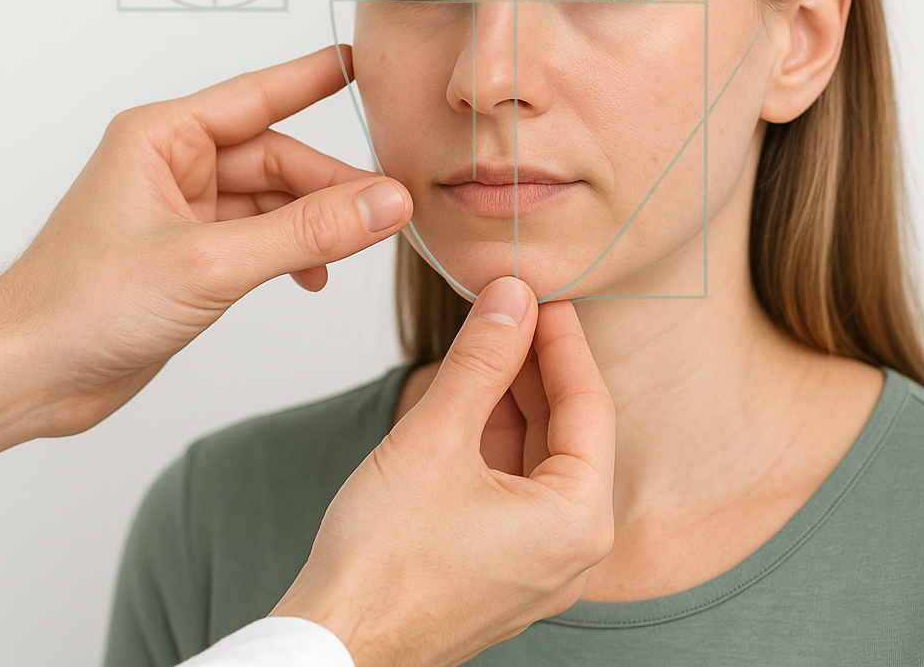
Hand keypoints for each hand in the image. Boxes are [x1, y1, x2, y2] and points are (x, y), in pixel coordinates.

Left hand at [0, 44, 411, 494]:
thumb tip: (381, 204)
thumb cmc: (79, 304)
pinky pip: (259, 239)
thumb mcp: (209, 263)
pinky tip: (313, 278)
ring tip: (361, 244)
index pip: (259, 94)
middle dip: (332, 183)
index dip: (316, 78)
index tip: (364, 60)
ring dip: (315, 224)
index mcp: (162, 137)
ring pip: (272, 201)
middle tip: (390, 206)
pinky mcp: (188, 257)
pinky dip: (291, 254)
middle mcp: (172, 166)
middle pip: (277, 157)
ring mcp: (181, 213)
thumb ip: (303, 233)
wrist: (28, 373)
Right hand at [270, 276, 616, 666]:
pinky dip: (494, 444)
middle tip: (509, 308)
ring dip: (513, 402)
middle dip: (536, 367)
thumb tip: (510, 298)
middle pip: (568, 434)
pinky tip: (466, 402)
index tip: (541, 293)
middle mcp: (572, 552)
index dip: (562, 339)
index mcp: (578, 522)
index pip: (588, 405)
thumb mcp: (435, 438)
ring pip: (538, 462)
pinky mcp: (501, 573)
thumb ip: (481, 360)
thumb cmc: (380, 564)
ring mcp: (537, 567)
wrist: (335, 646)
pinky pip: (514, 493)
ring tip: (485, 342)